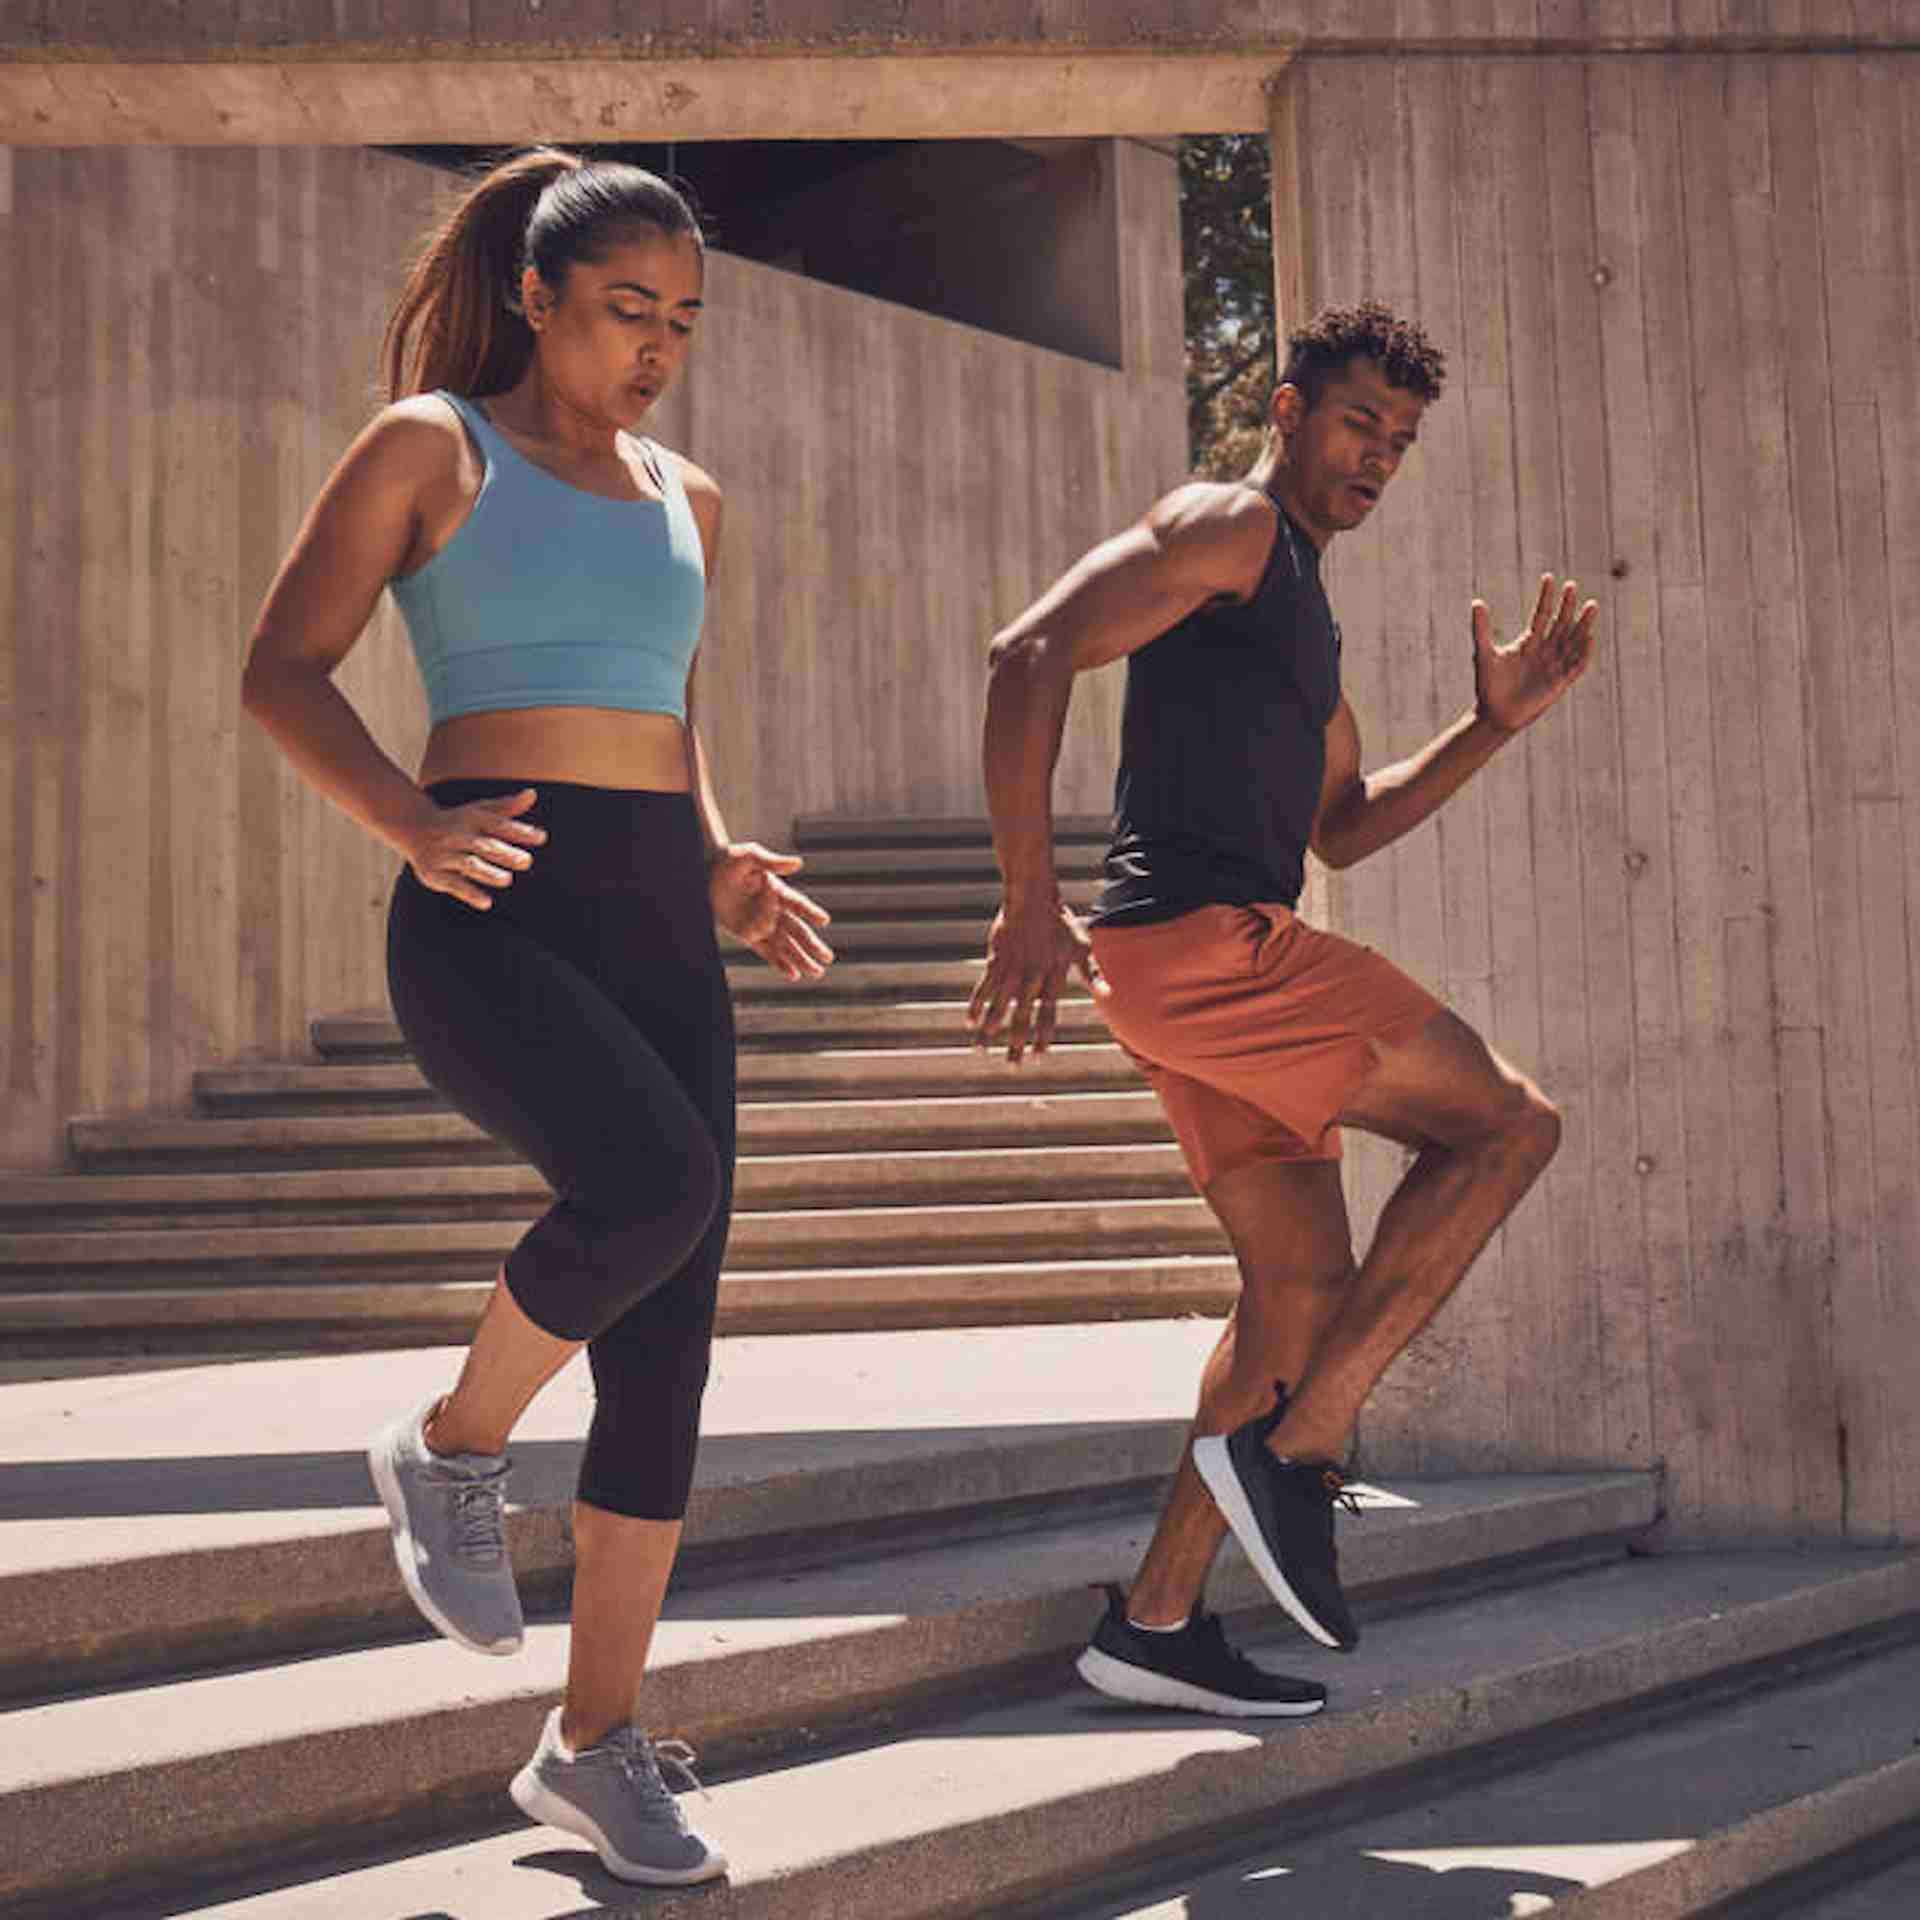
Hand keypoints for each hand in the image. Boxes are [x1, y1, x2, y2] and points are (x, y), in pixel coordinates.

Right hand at [402, 787, 545, 909]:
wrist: (414, 827)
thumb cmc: (458, 822)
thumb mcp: (481, 811)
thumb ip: (508, 807)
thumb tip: (533, 794)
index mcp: (472, 819)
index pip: (498, 825)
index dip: (519, 831)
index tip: (542, 838)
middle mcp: (458, 835)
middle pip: (484, 845)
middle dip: (505, 853)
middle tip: (527, 862)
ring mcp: (445, 855)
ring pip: (468, 864)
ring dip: (487, 872)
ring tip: (507, 880)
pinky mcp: (434, 873)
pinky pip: (452, 884)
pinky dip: (468, 893)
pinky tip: (486, 903)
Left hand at [710, 843, 833, 979]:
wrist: (703, 873)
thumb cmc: (727, 861)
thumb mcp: (748, 856)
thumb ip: (772, 862)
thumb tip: (798, 863)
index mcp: (776, 890)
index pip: (797, 904)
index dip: (810, 911)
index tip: (824, 920)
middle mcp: (773, 910)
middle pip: (797, 930)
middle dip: (812, 945)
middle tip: (828, 957)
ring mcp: (761, 924)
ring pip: (786, 945)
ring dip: (801, 959)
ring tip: (817, 973)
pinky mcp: (748, 935)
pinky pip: (766, 952)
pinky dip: (780, 963)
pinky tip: (794, 975)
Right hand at [967, 897, 1102, 1063]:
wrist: (1032, 899)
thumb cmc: (1061, 923)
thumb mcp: (1082, 946)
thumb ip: (1092, 973)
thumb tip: (1108, 994)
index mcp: (1052, 978)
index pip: (1048, 1015)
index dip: (1042, 1036)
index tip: (1038, 1056)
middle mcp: (1030, 979)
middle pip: (1021, 1018)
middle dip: (1015, 1044)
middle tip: (1011, 1065)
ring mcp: (1010, 971)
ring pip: (997, 1007)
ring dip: (990, 1031)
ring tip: (981, 1050)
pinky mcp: (994, 962)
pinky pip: (982, 989)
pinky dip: (975, 1007)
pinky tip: (969, 1023)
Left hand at [1473, 574, 1598, 733]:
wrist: (1495, 715)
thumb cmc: (1489, 685)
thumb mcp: (1484, 654)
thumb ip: (1481, 629)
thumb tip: (1476, 602)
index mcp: (1529, 642)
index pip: (1541, 614)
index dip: (1545, 597)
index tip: (1549, 577)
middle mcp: (1544, 650)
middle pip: (1559, 623)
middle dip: (1566, 606)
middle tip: (1571, 585)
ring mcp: (1553, 665)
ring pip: (1572, 640)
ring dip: (1582, 624)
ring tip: (1591, 605)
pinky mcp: (1559, 682)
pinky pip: (1575, 665)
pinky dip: (1583, 653)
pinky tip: (1589, 638)